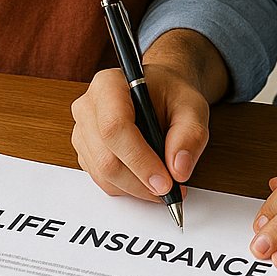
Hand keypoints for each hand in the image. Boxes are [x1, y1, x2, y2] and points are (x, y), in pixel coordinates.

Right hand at [71, 28, 228, 201]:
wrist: (160, 95)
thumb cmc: (172, 96)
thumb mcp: (193, 107)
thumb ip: (190, 135)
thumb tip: (178, 170)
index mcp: (109, 85)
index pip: (114, 127)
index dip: (139, 160)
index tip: (165, 182)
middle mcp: (88, 108)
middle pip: (106, 158)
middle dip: (141, 182)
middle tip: (172, 190)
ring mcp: (83, 132)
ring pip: (103, 175)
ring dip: (137, 188)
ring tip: (165, 184)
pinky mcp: (86, 153)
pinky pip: (103, 181)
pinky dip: (129, 188)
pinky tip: (148, 179)